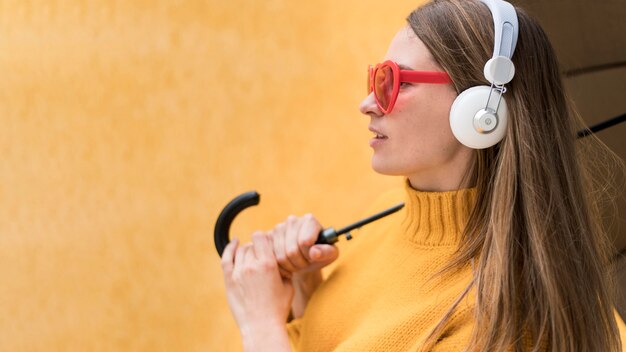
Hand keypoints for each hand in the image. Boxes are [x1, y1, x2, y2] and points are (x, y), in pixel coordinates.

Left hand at [221, 232, 293, 349]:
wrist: (261, 325)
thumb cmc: (278, 308)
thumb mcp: (288, 285)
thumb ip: (283, 269)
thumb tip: (279, 258)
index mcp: (268, 264)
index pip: (261, 237)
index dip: (264, 238)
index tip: (268, 243)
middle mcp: (252, 265)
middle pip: (251, 245)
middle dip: (258, 247)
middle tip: (263, 255)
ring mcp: (238, 272)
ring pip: (241, 251)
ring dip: (247, 250)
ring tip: (253, 256)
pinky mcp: (229, 280)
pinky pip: (226, 258)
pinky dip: (230, 248)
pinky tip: (234, 243)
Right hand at [272, 214, 338, 277]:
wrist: (305, 255)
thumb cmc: (320, 253)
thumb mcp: (330, 254)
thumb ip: (326, 252)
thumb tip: (314, 252)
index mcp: (309, 220)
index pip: (305, 242)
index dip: (309, 255)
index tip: (313, 257)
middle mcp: (292, 220)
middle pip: (291, 250)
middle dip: (300, 263)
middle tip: (305, 264)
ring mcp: (278, 228)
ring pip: (280, 256)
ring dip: (290, 266)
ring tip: (297, 264)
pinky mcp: (267, 237)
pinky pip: (270, 258)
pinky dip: (279, 266)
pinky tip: (287, 264)